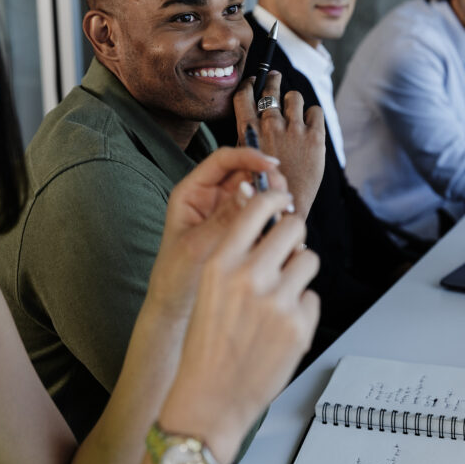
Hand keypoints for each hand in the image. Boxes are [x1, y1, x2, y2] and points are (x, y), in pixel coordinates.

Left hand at [147, 147, 289, 319]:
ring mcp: (226, 213)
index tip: (271, 165)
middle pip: (245, 172)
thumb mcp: (198, 246)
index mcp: (192, 192)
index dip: (248, 156)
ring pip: (257, 192)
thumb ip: (224, 218)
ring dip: (274, 198)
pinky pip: (261, 215)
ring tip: (288, 213)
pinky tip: (285, 228)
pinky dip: (275, 217)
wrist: (177, 307)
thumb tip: (250, 190)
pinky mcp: (240, 230)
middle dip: (267, 178)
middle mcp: (210, 197)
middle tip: (284, 195)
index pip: (222, 160)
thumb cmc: (176, 276)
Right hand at [157, 196, 318, 463]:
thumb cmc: (205, 344)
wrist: (209, 397)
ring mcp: (278, 301)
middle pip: (292, 227)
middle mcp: (249, 277)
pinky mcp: (299, 326)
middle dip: (293, 234)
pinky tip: (281, 325)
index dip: (275, 199)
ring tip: (283, 291)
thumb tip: (268, 225)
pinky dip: (302, 308)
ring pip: (309, 259)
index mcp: (221, 263)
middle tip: (288, 247)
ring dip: (300, 269)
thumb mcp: (208, 288)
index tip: (281, 199)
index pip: (257, 208)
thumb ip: (236, 255)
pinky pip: (312, 297)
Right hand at [234, 71, 326, 218]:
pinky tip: (309, 124)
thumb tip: (251, 115)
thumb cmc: (263, 184)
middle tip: (275, 78)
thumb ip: (248, 136)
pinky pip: (316, 111)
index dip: (250, 84)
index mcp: (249, 131)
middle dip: (273, 81)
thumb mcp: (245, 158)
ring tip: (294, 106)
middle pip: (271, 90)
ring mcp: (294, 130)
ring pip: (294, 97)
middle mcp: (270, 126)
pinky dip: (312, 114)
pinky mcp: (315, 137)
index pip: (244, 95)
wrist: (284, 207)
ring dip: (293, 101)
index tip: (254, 80)